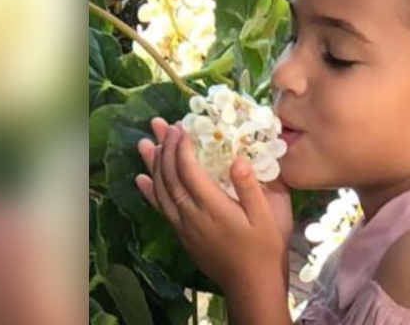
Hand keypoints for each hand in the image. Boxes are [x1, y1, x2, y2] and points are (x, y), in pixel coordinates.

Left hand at [136, 118, 292, 290]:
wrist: (251, 285)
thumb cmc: (265, 248)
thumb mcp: (269, 216)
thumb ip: (251, 188)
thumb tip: (237, 159)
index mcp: (213, 207)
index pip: (189, 170)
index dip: (183, 146)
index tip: (183, 126)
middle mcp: (192, 215)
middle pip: (169, 176)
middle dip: (165, 148)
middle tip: (162, 124)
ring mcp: (184, 226)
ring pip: (161, 191)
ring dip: (152, 165)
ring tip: (146, 142)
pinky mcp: (182, 235)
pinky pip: (161, 209)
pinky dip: (149, 192)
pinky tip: (141, 179)